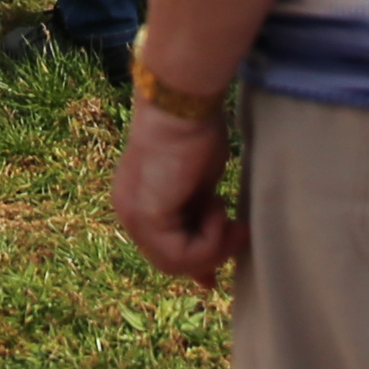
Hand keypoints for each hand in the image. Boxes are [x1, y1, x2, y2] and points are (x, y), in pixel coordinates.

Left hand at [111, 100, 240, 282]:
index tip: (223, 259)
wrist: (184, 104)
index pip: (164, 248)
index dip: (198, 258)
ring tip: (228, 215)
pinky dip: (208, 240)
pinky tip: (216, 207)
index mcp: (138, 201)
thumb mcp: (202, 187)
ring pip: (176, 263)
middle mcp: (129, 211)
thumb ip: (201, 219)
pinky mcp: (146, 216)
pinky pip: (180, 254)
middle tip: (238, 228)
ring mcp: (133, 215)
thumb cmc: (196, 131)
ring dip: (213, 246)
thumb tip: (216, 259)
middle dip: (211, 252)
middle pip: (171, 261)